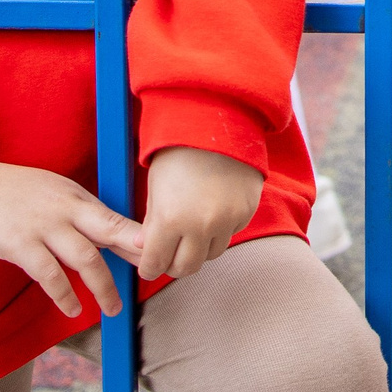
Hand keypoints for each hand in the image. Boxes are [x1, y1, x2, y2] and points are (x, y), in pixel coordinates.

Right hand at [0, 154, 144, 319]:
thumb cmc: (0, 191)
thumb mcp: (44, 192)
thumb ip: (69, 211)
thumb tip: (95, 234)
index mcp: (72, 194)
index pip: (113, 216)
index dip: (137, 237)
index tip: (157, 254)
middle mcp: (64, 207)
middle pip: (111, 230)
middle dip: (136, 255)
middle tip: (153, 276)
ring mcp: (42, 225)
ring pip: (85, 257)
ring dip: (102, 285)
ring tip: (112, 308)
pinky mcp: (18, 242)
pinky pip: (48, 273)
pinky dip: (63, 293)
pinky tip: (72, 308)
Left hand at [138, 146, 264, 281]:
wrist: (217, 122)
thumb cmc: (178, 151)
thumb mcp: (155, 187)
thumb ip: (150, 223)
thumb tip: (145, 248)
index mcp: (170, 220)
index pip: (155, 264)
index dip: (148, 267)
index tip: (149, 264)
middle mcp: (200, 226)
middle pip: (186, 268)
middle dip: (174, 265)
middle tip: (170, 255)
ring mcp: (227, 220)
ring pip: (211, 255)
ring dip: (200, 249)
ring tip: (192, 231)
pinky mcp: (246, 212)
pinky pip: (231, 234)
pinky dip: (221, 231)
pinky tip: (213, 210)